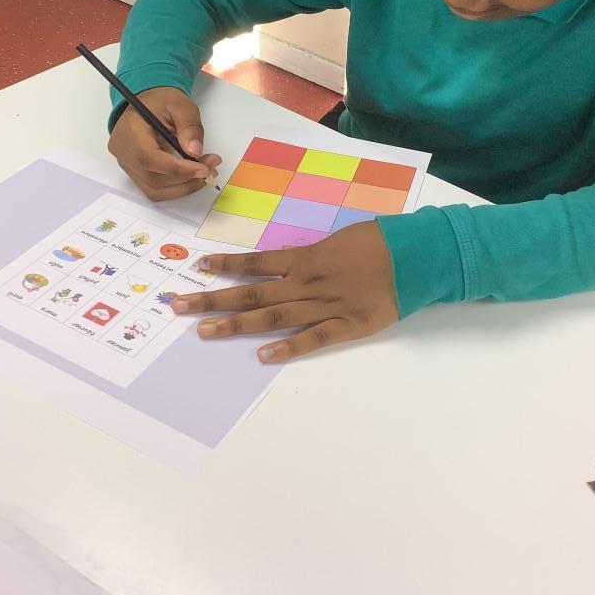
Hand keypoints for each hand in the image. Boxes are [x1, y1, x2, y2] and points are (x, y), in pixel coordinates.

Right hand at [108, 86, 220, 199]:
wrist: (147, 105)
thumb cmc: (162, 103)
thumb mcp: (181, 105)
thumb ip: (189, 126)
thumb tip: (195, 152)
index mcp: (130, 131)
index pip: (149, 159)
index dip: (178, 169)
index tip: (204, 169)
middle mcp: (123, 153)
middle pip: (153, 179)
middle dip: (187, 179)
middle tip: (211, 167)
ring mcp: (127, 165)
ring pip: (155, 190)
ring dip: (184, 187)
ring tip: (205, 173)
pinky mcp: (135, 174)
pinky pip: (155, 189)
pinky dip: (176, 188)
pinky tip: (192, 177)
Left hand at [172, 221, 398, 361]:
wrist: (415, 254)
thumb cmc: (378, 240)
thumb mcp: (337, 239)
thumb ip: (309, 255)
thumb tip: (284, 263)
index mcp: (306, 257)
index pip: (256, 262)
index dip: (227, 265)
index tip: (199, 268)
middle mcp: (307, 281)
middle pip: (252, 292)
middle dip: (213, 299)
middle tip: (179, 306)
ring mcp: (325, 305)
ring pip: (273, 316)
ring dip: (237, 324)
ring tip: (205, 331)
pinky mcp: (347, 325)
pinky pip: (313, 338)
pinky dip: (289, 347)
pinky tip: (263, 356)